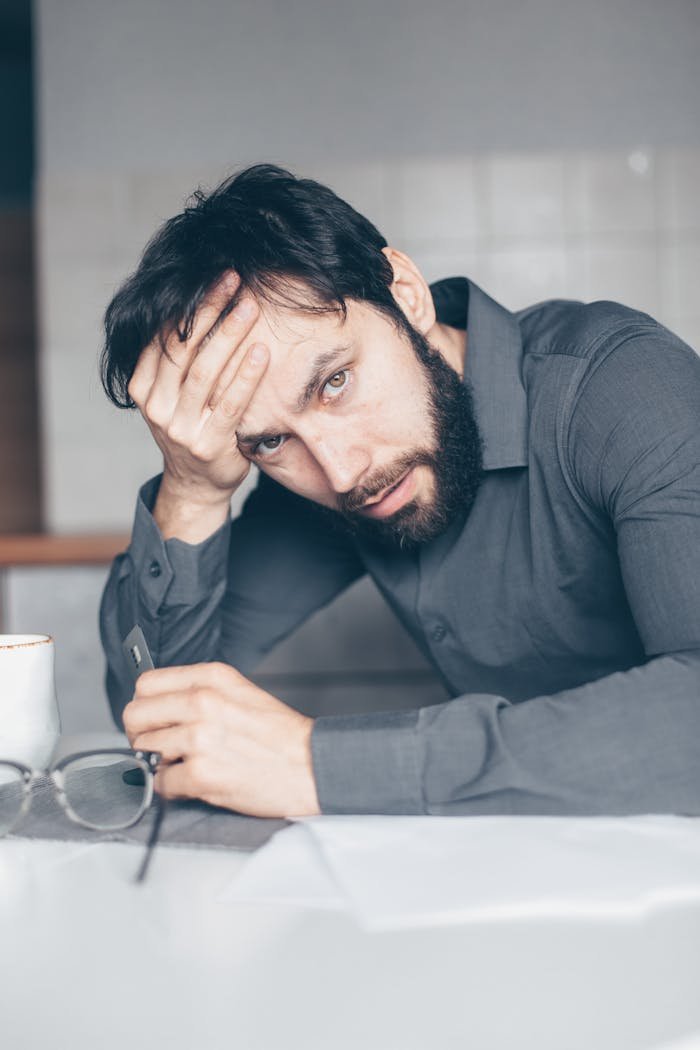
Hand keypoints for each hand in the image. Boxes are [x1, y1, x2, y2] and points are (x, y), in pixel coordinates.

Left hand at [123, 662, 320, 818]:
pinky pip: (159, 783)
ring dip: (158, 764)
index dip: (146, 706)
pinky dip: (170, 788)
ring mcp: (200, 738)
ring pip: (144, 751)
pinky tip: (192, 784)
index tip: (155, 720)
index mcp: (212, 678)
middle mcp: (203, 702)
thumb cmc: (280, 735)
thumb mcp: (241, 692)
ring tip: (184, 766)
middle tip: (160, 747)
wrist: (312, 766)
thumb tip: (157, 706)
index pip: (146, 684)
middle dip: (142, 735)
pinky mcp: (201, 775)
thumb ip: (200, 692)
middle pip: (135, 715)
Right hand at [127, 273, 267, 540]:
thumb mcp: (171, 395)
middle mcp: (156, 407)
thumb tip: (199, 304)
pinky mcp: (209, 444)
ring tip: (249, 306)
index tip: (212, 279)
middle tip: (233, 280)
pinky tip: (261, 351)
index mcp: (143, 388)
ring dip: (229, 335)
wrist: (197, 484)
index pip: (162, 337)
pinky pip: (230, 403)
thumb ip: (175, 362)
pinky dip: (246, 375)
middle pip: (183, 349)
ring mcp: (181, 428)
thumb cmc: (191, 427)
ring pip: (205, 372)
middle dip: (208, 310)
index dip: (186, 305)